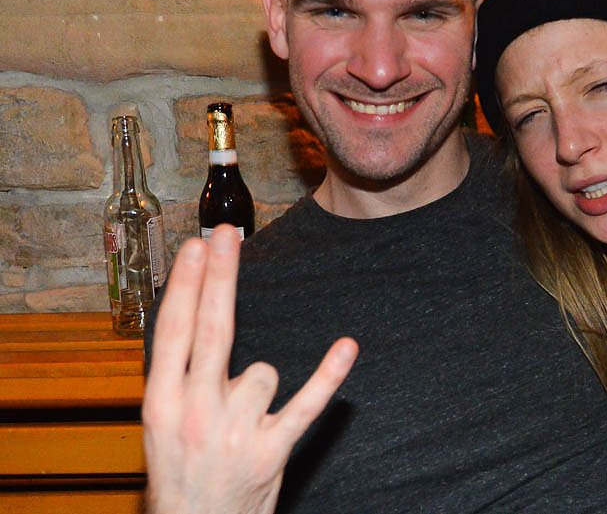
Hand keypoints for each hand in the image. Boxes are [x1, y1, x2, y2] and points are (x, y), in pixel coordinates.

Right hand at [142, 225, 357, 513]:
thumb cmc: (181, 471)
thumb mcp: (160, 423)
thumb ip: (178, 374)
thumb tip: (195, 307)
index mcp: (160, 403)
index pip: (174, 332)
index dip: (186, 286)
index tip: (196, 246)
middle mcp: (194, 413)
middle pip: (212, 331)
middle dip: (218, 278)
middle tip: (225, 235)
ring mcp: (235, 432)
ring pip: (263, 371)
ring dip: (259, 386)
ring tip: (244, 419)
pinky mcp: (272, 449)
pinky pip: (307, 402)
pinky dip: (329, 375)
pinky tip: (346, 347)